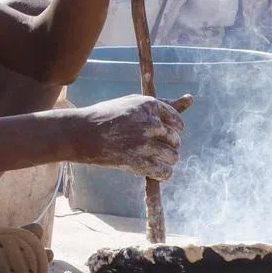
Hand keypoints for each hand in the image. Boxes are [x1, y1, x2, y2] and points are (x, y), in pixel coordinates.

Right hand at [71, 94, 192, 181]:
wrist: (80, 134)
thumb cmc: (107, 116)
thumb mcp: (133, 104)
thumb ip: (162, 105)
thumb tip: (190, 98)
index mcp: (149, 105)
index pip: (176, 121)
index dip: (170, 130)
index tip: (159, 133)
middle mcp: (149, 123)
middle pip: (176, 140)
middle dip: (167, 146)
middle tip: (151, 147)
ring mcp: (144, 143)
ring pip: (173, 157)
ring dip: (165, 161)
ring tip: (151, 159)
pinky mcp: (137, 162)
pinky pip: (163, 172)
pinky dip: (161, 174)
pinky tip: (152, 169)